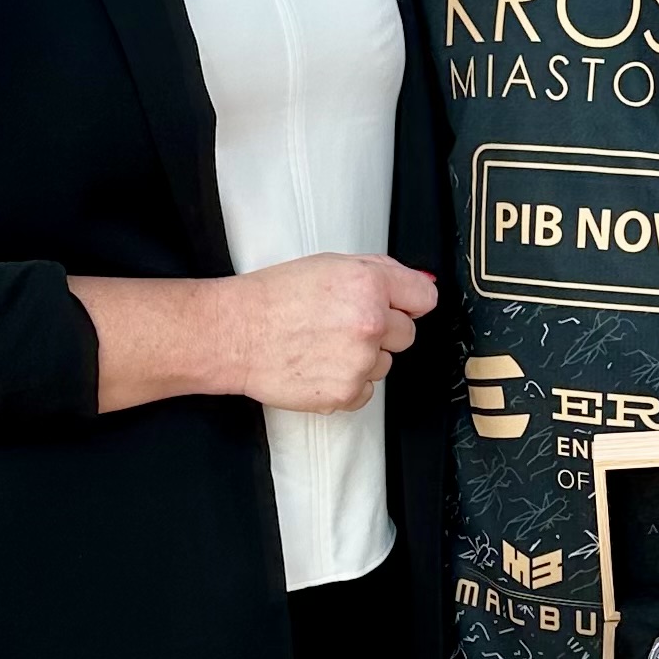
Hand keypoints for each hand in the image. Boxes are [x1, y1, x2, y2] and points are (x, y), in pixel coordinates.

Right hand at [220, 255, 434, 413]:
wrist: (234, 334)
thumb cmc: (273, 298)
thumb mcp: (329, 264)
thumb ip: (381, 271)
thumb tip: (420, 284)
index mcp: (369, 285)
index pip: (424, 298)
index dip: (407, 301)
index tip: (396, 306)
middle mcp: (370, 323)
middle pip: (407, 334)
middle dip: (382, 330)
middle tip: (341, 324)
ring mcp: (359, 362)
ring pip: (385, 364)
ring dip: (363, 358)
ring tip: (323, 344)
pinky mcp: (345, 394)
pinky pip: (366, 391)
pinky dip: (347, 383)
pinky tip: (319, 365)